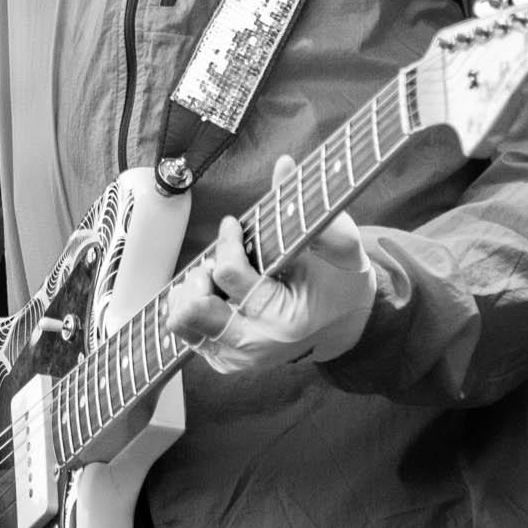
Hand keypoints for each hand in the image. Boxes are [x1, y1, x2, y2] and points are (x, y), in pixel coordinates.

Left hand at [167, 155, 376, 373]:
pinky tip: (217, 294)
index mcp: (285, 319)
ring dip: (192, 292)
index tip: (234, 225)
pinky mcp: (226, 362)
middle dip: (201, 275)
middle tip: (220, 262)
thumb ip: (315, 210)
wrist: (345, 326)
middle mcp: (257, 346)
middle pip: (194, 309)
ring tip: (216, 279)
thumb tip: (284, 165)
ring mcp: (238, 358)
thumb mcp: (342, 247)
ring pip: (182, 323)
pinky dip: (193, 307)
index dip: (226, 240)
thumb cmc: (341, 283)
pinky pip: (187, 334)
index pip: (228, 273)